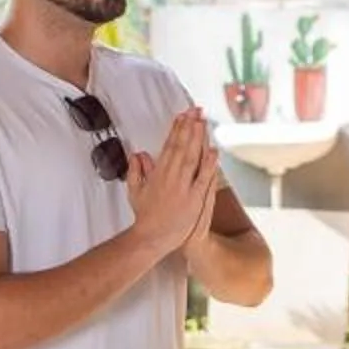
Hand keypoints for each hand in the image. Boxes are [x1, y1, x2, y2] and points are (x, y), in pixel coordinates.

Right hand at [125, 110, 220, 251]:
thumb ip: (136, 171)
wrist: (152, 238)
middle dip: (190, 126)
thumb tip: (138, 154)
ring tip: (203, 121)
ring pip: (193, 158)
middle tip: (196, 110)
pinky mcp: (195, 199)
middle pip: (182, 146)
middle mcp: (171, 177)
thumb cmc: (145, 217)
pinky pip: (204, 178)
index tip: (182, 115)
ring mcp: (184, 188)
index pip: (169, 146)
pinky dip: (209, 164)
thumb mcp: (135, 191)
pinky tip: (213, 150)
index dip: (177, 129)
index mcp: (158, 174)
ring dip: (198, 138)